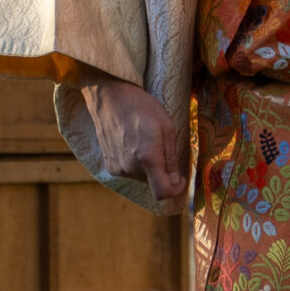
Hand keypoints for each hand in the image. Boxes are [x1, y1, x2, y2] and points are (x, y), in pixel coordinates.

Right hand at [82, 76, 184, 202]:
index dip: (175, 190)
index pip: (162, 192)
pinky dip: (134, 163)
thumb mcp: (167, 127)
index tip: (180, 179)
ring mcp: (117, 168)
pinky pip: (128, 171)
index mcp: (147, 157)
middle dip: (162, 171)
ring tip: (144, 141)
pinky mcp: (109, 165)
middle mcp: (130, 168)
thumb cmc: (142, 107)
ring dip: (147, 166)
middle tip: (161, 146)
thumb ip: (171, 158)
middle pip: (153, 182)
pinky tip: (132, 143)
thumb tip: (175, 182)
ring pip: (141, 177)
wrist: (110, 98)